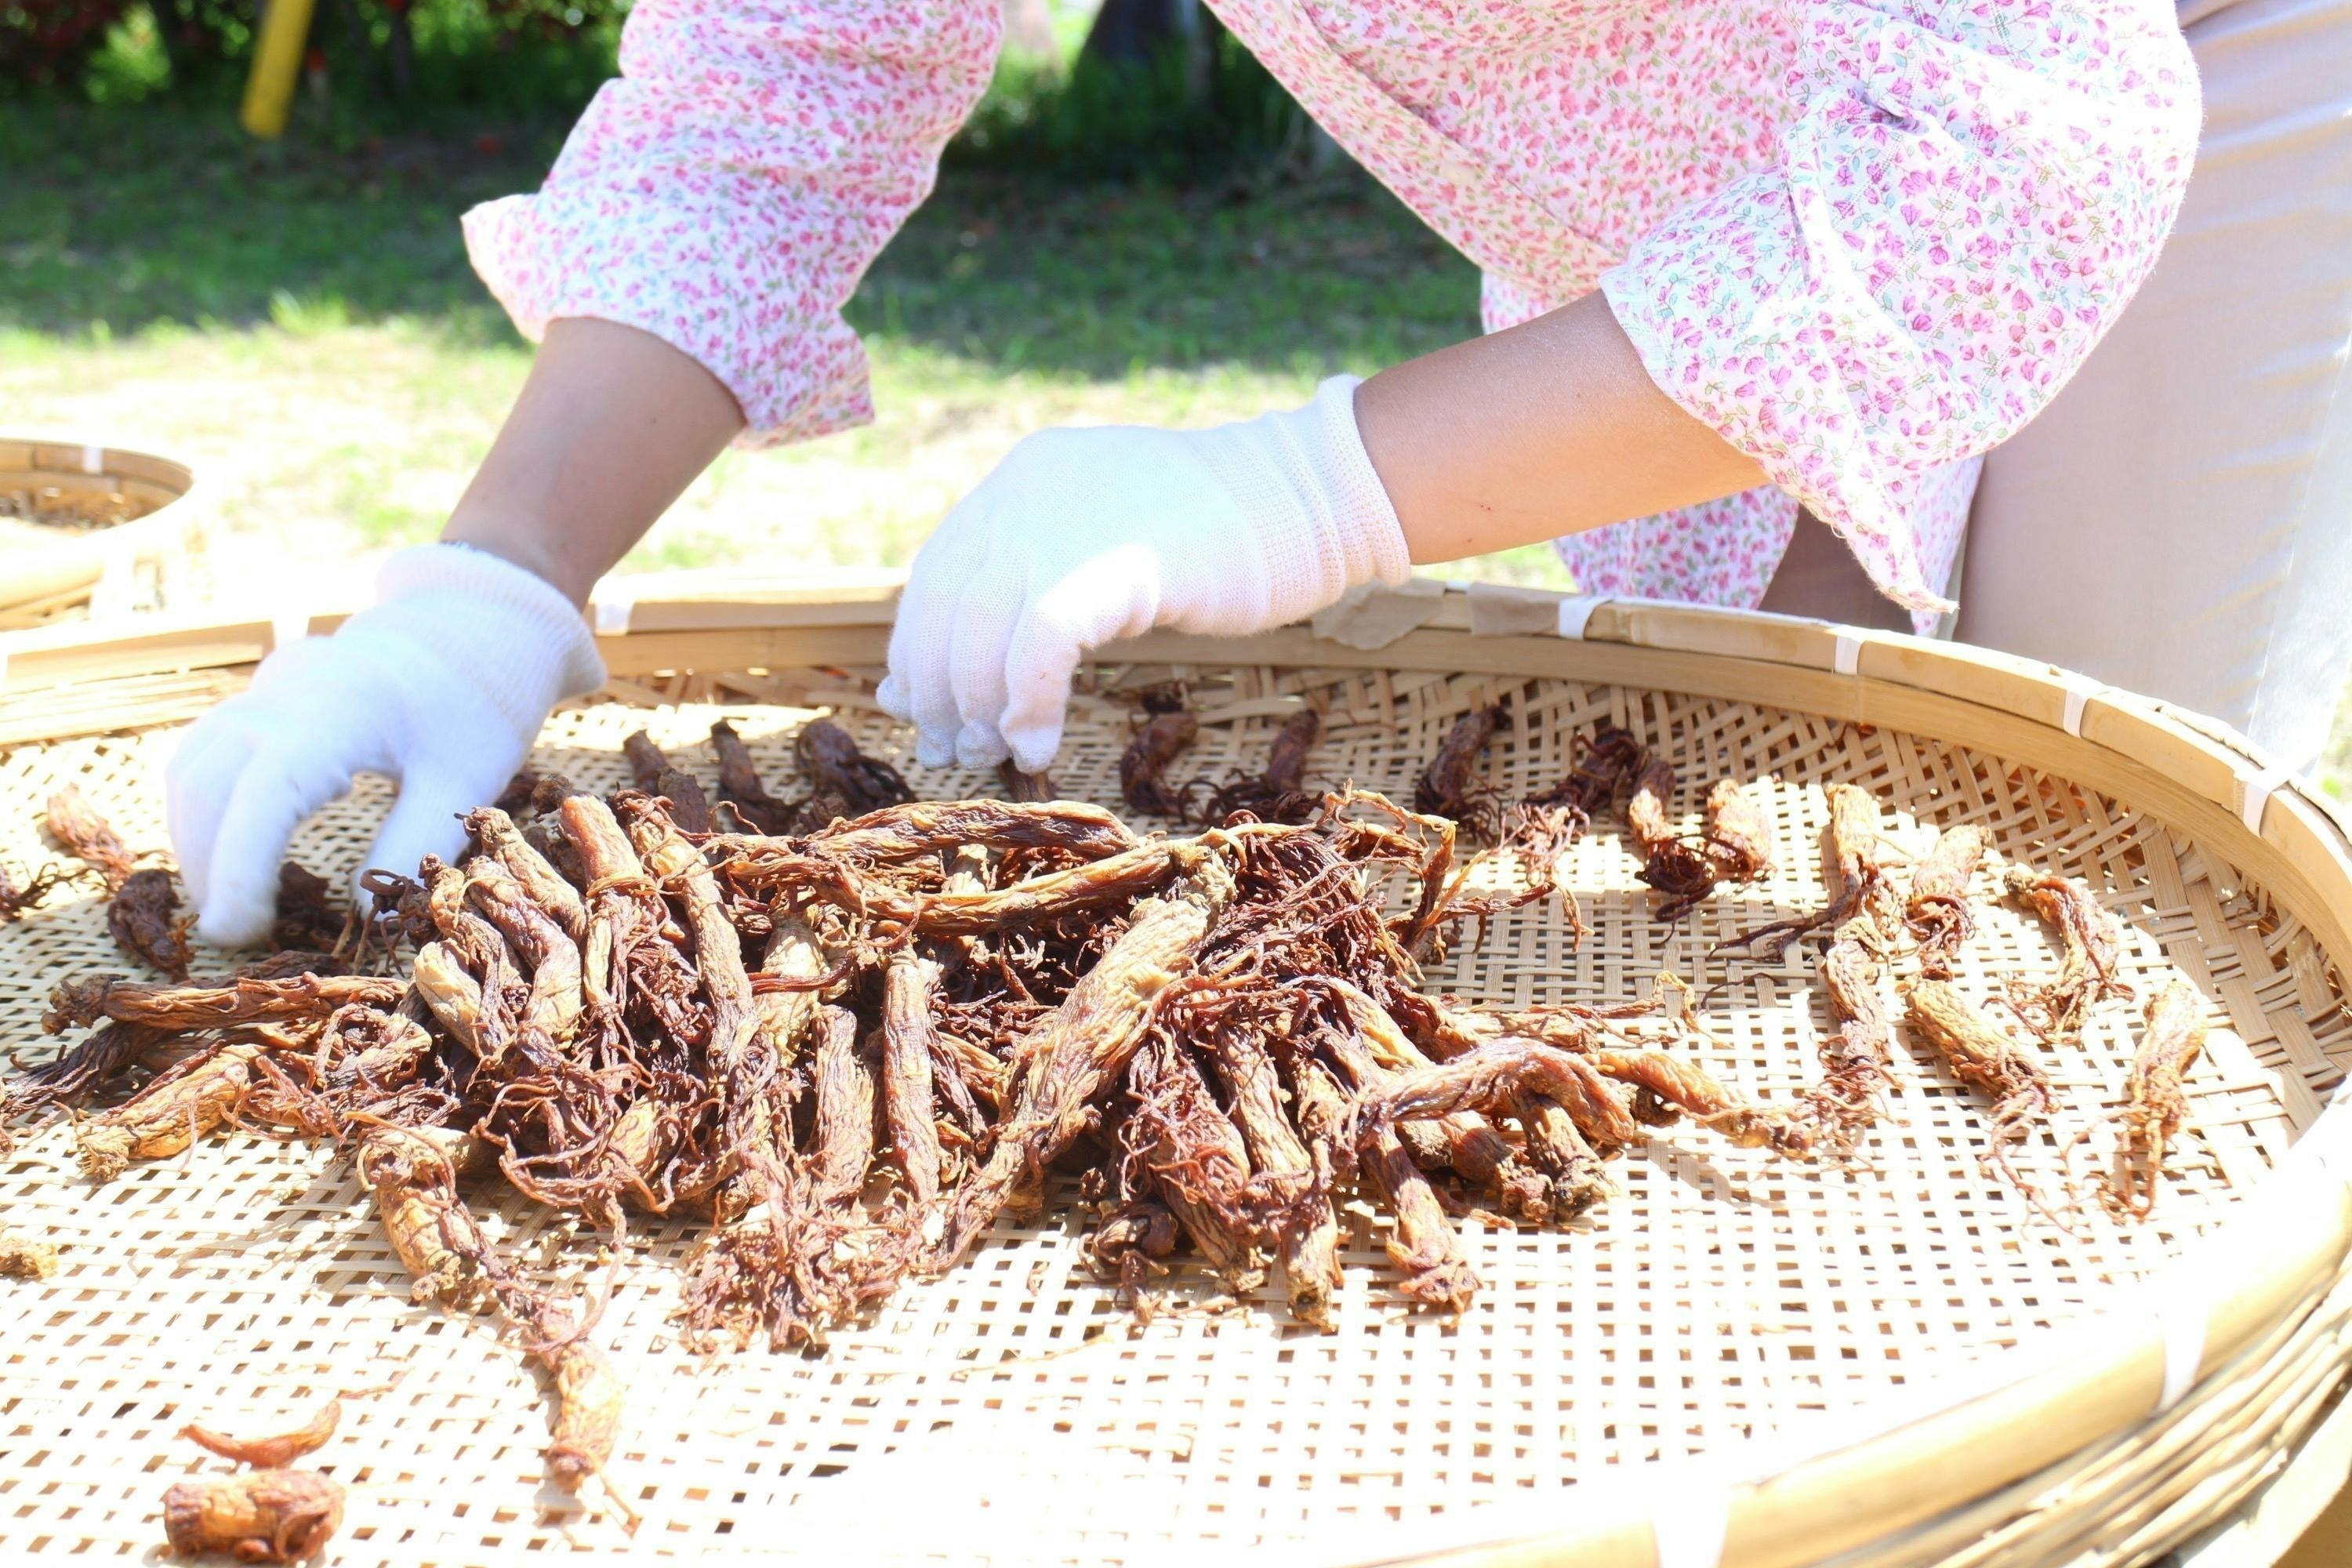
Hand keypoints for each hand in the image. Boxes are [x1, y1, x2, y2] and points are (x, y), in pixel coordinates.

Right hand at [167, 543, 604, 945]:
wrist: (473, 631)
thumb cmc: (476, 709)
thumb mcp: (463, 781)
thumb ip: (413, 842)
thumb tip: (359, 917)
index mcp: (341, 710)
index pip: (265, 793)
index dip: (239, 866)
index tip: (237, 929)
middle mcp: (286, 692)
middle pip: (209, 782)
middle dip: (210, 863)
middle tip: (237, 933)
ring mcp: (266, 688)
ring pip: (193, 764)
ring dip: (198, 836)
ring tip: (232, 901)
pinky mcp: (260, 696)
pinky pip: (205, 750)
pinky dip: (207, 805)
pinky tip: (236, 850)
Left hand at [878, 376, 1409, 771]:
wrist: (1308, 498)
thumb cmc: (1218, 538)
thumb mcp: (1104, 546)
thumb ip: (1033, 589)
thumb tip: (958, 673)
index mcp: (1021, 481)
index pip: (936, 577)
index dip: (919, 652)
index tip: (921, 712)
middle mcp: (1026, 492)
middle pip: (945, 610)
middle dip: (940, 692)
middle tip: (953, 751)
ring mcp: (1065, 522)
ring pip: (980, 635)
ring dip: (978, 709)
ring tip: (997, 755)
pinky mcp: (1113, 561)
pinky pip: (1039, 647)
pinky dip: (1027, 705)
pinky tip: (1040, 744)